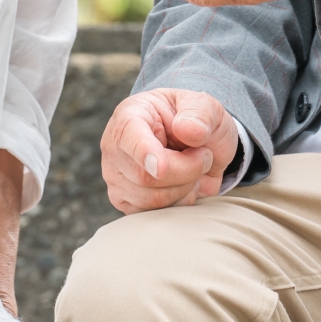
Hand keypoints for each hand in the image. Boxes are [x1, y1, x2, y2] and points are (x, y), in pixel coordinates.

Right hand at [100, 89, 240, 213]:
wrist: (198, 145)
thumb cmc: (196, 120)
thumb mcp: (206, 106)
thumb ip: (200, 114)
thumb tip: (188, 130)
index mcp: (130, 114)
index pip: (128, 136)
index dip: (144, 153)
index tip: (161, 168)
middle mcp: (115, 147)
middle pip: (145, 176)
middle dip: (187, 170)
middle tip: (204, 155)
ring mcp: (116, 178)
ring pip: (153, 200)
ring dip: (186, 188)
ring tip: (193, 168)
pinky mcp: (125, 202)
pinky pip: (155, 215)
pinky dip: (179, 203)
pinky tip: (183, 185)